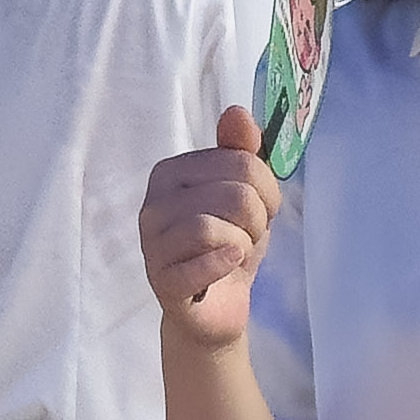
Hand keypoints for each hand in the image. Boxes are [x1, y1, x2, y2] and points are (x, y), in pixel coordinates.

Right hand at [140, 107, 276, 355]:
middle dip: (257, 220)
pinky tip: (231, 264)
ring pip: (215, 226)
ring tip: (236, 253)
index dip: (267, 190)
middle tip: (247, 237)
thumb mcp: (245, 195)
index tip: (260, 212)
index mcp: (171, 173)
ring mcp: (153, 243)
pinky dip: (227, 262)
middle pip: (234, 194)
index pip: (241, 162)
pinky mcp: (162, 279)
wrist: (216, 308)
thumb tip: (236, 112)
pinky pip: (202, 259)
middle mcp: (154, 203)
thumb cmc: (228, 245)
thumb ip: (241, 152)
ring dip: (243, 244)